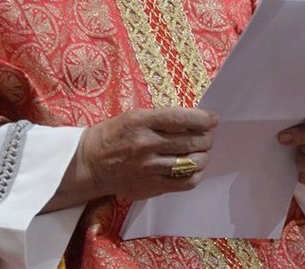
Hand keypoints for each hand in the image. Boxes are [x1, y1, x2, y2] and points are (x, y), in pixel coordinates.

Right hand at [48, 107, 218, 209]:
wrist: (91, 163)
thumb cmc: (114, 134)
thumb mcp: (134, 116)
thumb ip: (161, 118)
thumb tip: (193, 120)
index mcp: (141, 121)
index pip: (181, 119)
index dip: (203, 119)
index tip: (213, 119)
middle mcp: (146, 144)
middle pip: (190, 142)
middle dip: (207, 138)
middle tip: (209, 136)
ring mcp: (149, 168)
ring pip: (191, 163)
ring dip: (204, 156)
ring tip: (203, 152)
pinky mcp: (151, 186)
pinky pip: (184, 183)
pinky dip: (196, 175)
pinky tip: (195, 168)